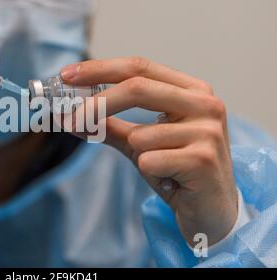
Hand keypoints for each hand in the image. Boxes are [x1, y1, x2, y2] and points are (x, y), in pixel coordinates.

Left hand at [61, 57, 236, 245]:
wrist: (211, 211)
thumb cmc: (176, 171)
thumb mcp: (141, 143)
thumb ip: (110, 127)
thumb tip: (71, 117)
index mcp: (191, 90)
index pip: (139, 68)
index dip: (100, 69)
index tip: (67, 75)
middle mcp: (205, 103)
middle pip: (137, 88)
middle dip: (97, 105)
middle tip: (69, 119)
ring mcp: (207, 130)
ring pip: (140, 135)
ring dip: (138, 155)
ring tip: (161, 168)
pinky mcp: (203, 159)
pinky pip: (149, 160)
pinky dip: (150, 172)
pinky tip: (171, 181)